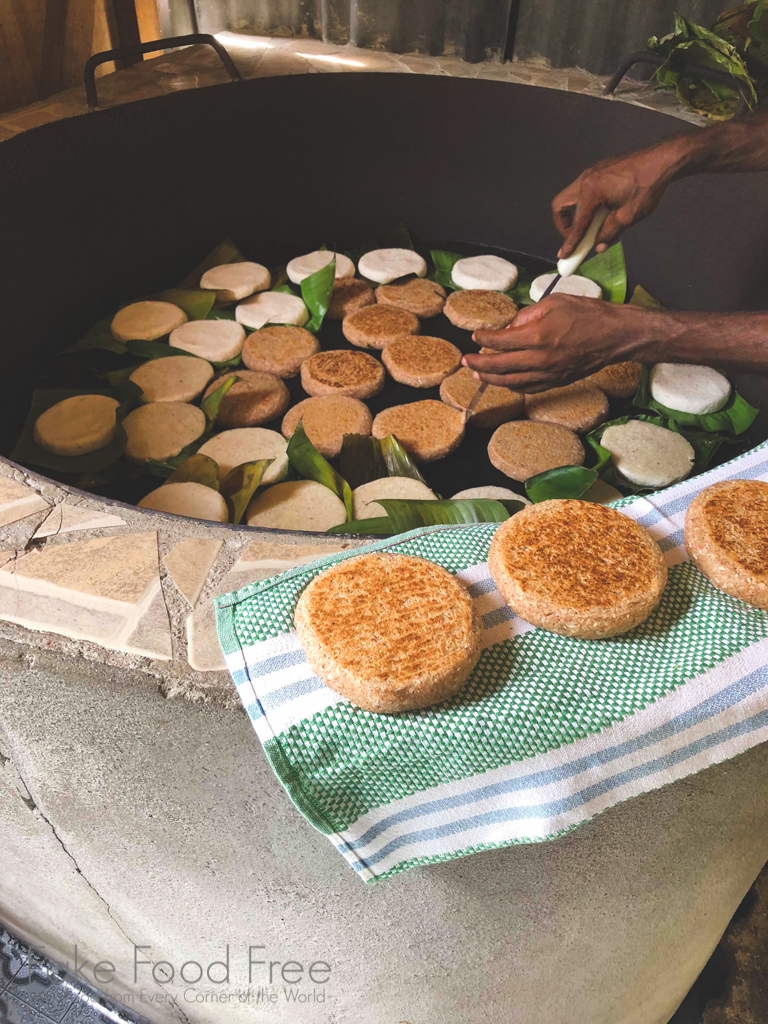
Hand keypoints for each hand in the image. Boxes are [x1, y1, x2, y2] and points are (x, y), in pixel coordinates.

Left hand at [464, 295, 656, 392]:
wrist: (615, 335)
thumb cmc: (588, 314)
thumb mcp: (554, 302)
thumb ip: (527, 315)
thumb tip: (509, 327)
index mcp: (538, 336)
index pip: (501, 341)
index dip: (485, 340)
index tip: (475, 337)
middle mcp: (541, 358)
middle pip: (501, 366)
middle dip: (480, 363)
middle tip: (466, 360)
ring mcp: (549, 373)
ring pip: (512, 382)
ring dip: (492, 379)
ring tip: (478, 373)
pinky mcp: (557, 381)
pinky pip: (529, 388)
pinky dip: (513, 386)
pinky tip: (504, 382)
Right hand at [553, 145, 677, 257]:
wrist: (661, 161)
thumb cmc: (646, 188)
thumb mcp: (627, 217)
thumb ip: (609, 233)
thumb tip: (598, 246)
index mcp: (591, 191)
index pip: (577, 222)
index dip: (571, 241)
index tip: (565, 255)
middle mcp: (586, 179)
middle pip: (561, 205)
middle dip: (563, 225)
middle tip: (574, 238)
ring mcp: (591, 173)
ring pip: (570, 196)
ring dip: (574, 214)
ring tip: (589, 227)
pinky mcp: (598, 171)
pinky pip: (583, 190)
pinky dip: (584, 204)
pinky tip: (600, 212)